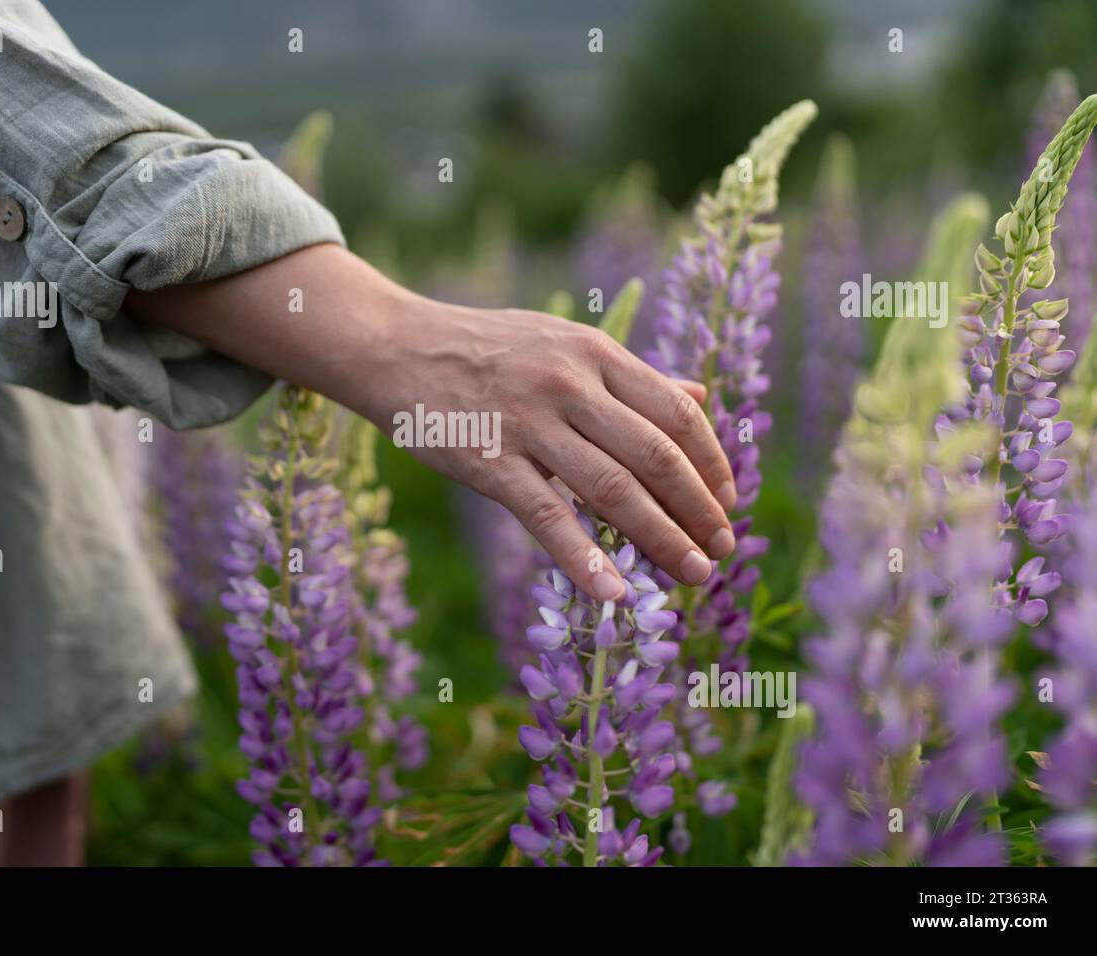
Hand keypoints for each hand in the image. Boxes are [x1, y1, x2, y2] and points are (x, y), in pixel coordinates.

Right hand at [356, 301, 735, 598]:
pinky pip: (546, 516)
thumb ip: (631, 374)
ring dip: (662, 539)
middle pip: (656, 456)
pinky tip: (613, 592)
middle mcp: (570, 385)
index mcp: (595, 353)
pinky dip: (583, 558)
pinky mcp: (488, 461)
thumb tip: (700, 396)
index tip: (727, 501)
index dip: (712, 462)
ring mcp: (529, 423)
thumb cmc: (485, 348)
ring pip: (612, 489)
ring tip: (691, 574)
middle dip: (699, 510)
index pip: (677, 413)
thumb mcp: (564, 342)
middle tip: (721, 551)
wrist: (395, 347)